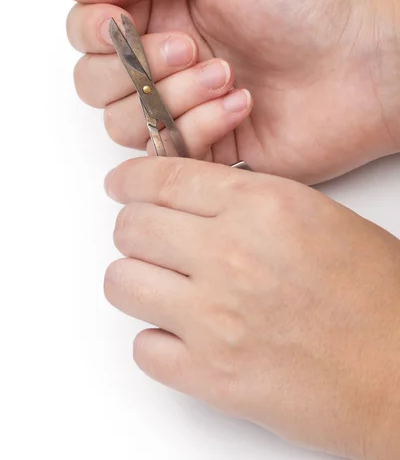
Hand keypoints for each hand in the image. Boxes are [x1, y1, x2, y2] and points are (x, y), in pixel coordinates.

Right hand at [56, 0, 399, 183]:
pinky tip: (243, 104)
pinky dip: (200, 128)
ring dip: (172, 98)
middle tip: (190, 48)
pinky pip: (167, 154)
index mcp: (161, 14)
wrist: (360, 62)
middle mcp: (165, 64)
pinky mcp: (206, 149)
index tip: (120, 24)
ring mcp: (183, 109)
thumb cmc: (302, 1)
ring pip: (124, 124)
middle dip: (135, 68)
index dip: (93, 33)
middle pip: (94, 84)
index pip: (88, 32)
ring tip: (227, 76)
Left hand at [103, 158, 399, 459]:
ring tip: (165, 286)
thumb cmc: (375, 294)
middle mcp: (230, 254)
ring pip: (122, 282)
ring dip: (137, 280)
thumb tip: (191, 200)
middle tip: (149, 239)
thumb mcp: (314, 216)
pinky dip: (157, 338)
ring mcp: (215, 317)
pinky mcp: (210, 375)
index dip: (130, 180)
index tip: (120, 187)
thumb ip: (247, 201)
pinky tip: (185, 333)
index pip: (161, 177)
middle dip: (133, 229)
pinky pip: (143, 347)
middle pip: (131, 226)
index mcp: (261, 206)